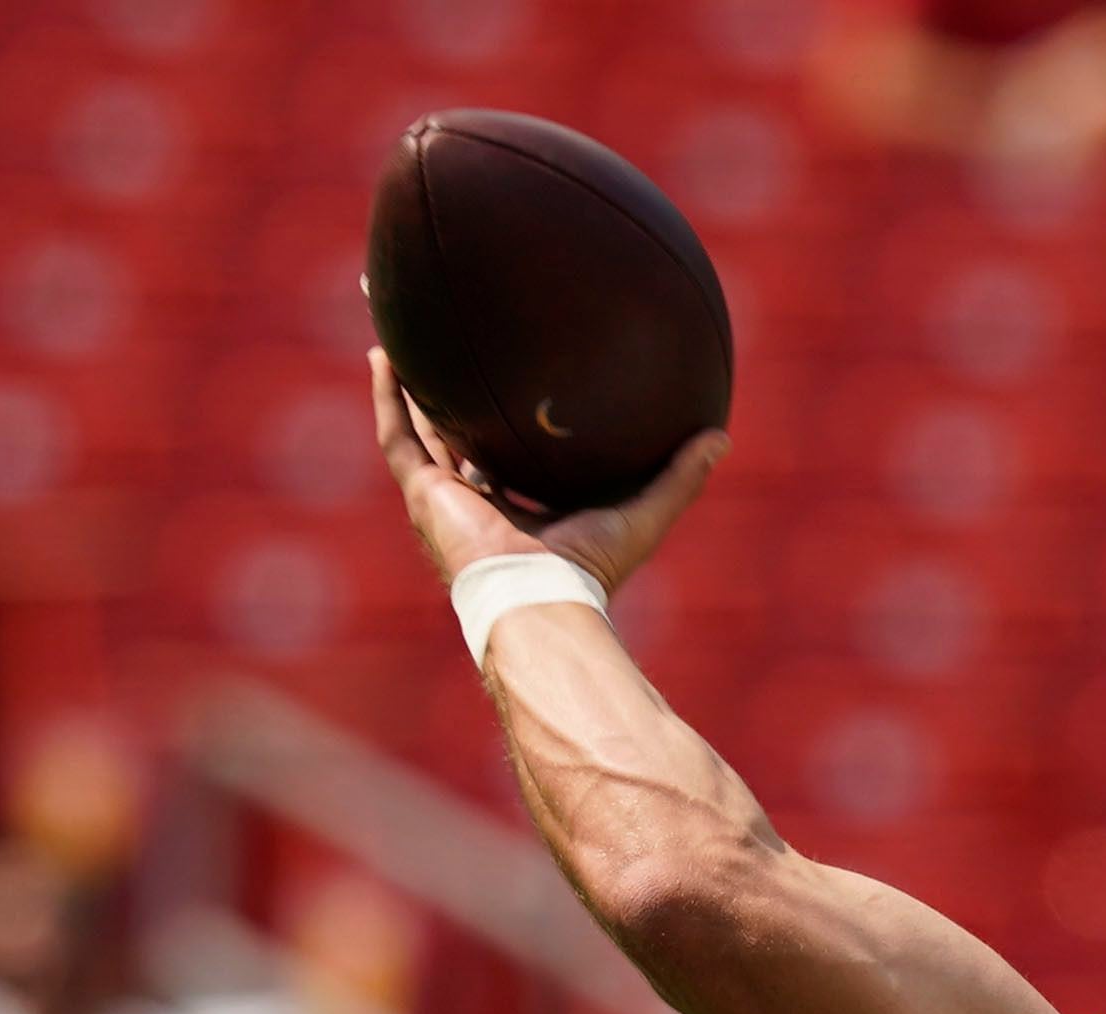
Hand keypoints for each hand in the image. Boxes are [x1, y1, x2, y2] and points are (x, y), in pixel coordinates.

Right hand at [369, 347, 727, 594]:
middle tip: (446, 330)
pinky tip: (384, 352)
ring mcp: (444, 496)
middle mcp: (477, 496)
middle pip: (457, 426)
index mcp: (523, 501)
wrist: (542, 598)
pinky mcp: (422, 495)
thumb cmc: (593, 568)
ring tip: (397, 323)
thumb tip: (721, 436)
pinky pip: (398, 436)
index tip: (512, 369)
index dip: (507, 412)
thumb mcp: (646, 511)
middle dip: (447, 383)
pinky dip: (388, 397)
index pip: (510, 448)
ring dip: (404, 376)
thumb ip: (680, 475)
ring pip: (417, 422)